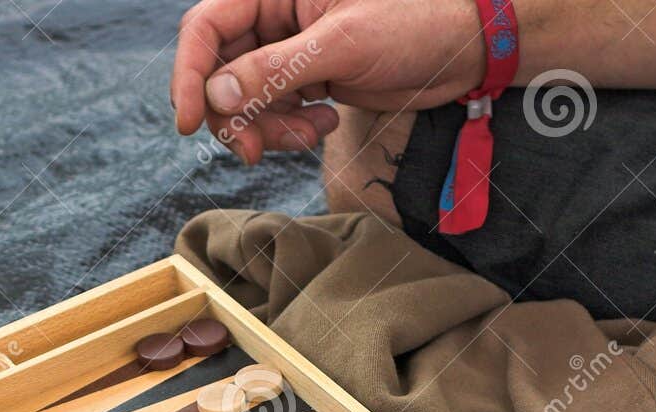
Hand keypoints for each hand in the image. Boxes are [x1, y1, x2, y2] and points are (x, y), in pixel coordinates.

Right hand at [171, 0, 483, 163]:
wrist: (466, 46)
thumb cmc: (417, 21)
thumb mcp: (344, 43)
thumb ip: (276, 69)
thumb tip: (217, 94)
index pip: (206, 27)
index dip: (190, 75)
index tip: (191, 122)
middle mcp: (275, 16)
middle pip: (219, 72)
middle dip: (235, 116)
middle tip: (255, 150)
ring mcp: (289, 51)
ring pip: (245, 101)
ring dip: (267, 129)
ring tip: (309, 133)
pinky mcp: (307, 80)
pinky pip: (274, 113)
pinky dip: (290, 130)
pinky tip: (325, 125)